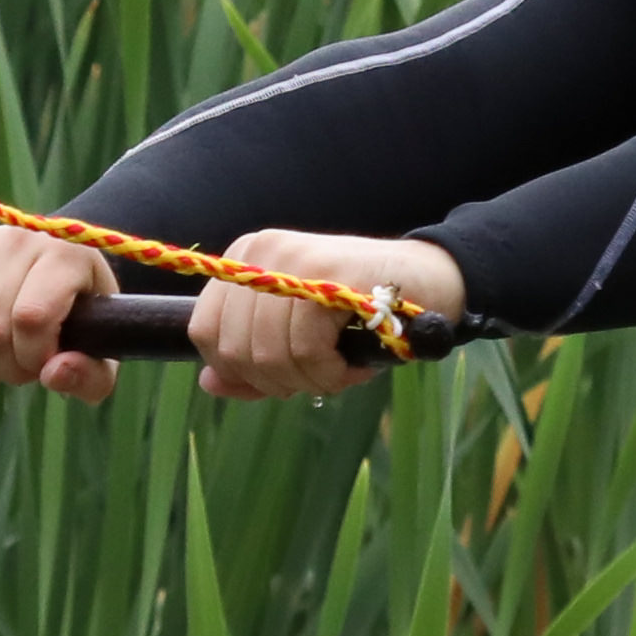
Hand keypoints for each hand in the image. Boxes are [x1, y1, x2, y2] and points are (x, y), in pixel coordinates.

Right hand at [0, 222, 121, 402]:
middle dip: (4, 366)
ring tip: (0, 355)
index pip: (31, 318)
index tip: (44, 364)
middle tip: (21, 365)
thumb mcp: (101, 350)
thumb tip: (53, 375)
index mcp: (65, 256)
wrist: (52, 265)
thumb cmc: (80, 314)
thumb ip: (90, 376)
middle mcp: (18, 239)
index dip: (32, 358)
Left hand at [188, 231, 466, 402]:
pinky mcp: (325, 278)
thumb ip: (250, 359)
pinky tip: (354, 366)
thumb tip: (210, 383)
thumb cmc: (361, 314)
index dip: (240, 372)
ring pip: (266, 356)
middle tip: (318, 376)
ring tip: (340, 369)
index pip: (204, 332)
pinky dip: (330, 375)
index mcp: (244, 259)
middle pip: (232, 350)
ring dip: (308, 381)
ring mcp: (291, 261)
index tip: (282, 375)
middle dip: (275, 381)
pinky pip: (305, 352)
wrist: (431, 280)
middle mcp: (260, 252)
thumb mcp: (296, 336)